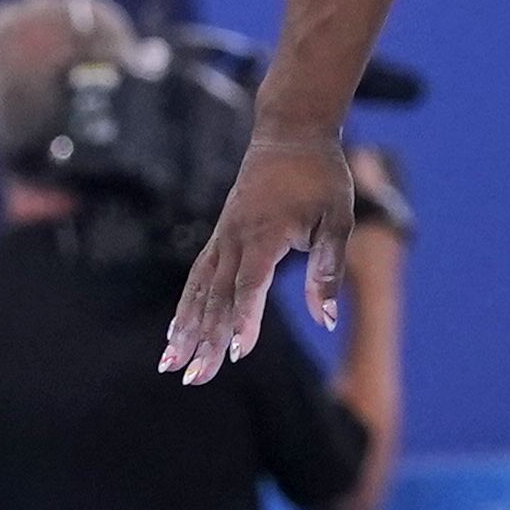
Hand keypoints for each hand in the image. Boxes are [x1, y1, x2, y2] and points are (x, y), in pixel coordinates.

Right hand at [159, 136, 358, 383]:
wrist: (291, 132)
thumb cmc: (321, 175)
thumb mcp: (338, 218)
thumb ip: (329, 269)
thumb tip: (325, 320)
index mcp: (266, 233)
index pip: (250, 284)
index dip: (244, 319)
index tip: (236, 352)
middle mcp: (236, 237)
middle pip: (217, 296)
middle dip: (206, 339)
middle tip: (195, 378)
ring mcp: (223, 236)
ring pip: (199, 289)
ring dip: (185, 328)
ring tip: (171, 364)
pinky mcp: (220, 235)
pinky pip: (198, 275)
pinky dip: (185, 305)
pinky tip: (176, 331)